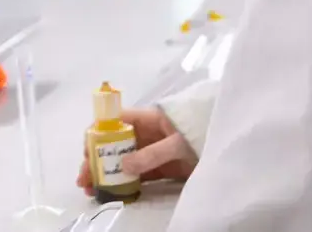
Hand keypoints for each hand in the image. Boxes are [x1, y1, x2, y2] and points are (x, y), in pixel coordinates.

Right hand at [76, 107, 198, 194]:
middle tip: (84, 179)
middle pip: (112, 145)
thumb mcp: (176, 142)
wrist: (227, 145)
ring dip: (106, 174)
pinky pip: (137, 175)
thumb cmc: (200, 133)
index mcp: (145, 119)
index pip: (112, 123)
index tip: (87, 154)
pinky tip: (114, 192)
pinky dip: (124, 183)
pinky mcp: (161, 167)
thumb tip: (123, 166)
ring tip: (92, 190)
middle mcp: (144, 134)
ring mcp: (151, 151)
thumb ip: (151, 154)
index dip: (96, 136)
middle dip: (95, 161)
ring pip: (122, 162)